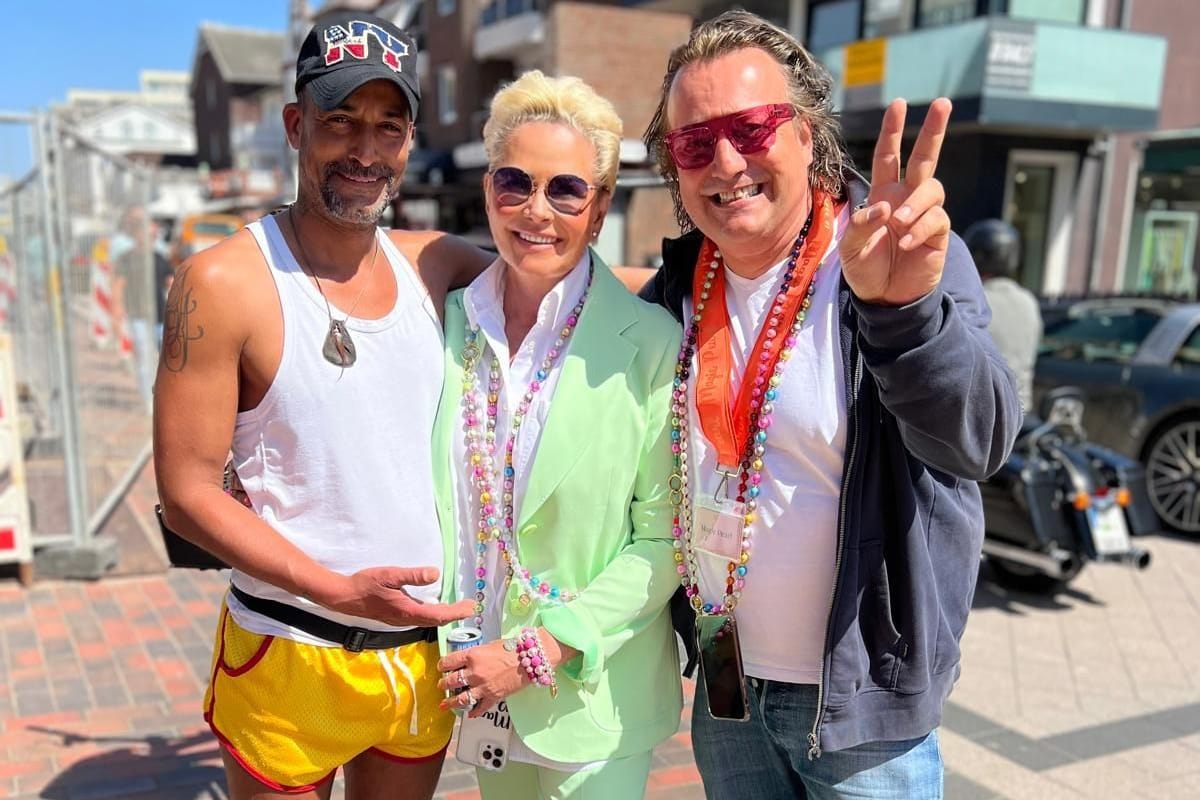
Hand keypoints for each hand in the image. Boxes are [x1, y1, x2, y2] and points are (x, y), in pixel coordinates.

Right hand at [317, 566, 474, 627]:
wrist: (345, 597)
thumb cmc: (366, 584)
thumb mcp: (390, 575)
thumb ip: (413, 576)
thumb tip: (435, 574)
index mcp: (408, 610)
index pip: (439, 615)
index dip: (456, 612)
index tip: (471, 607)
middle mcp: (406, 619)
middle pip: (436, 621)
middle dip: (454, 615)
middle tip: (470, 607)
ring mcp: (400, 620)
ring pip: (428, 622)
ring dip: (444, 616)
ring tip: (458, 608)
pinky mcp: (396, 617)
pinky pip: (420, 619)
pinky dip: (433, 615)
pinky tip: (435, 608)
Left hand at [436, 639, 523, 716]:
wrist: (530, 659)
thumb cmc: (513, 648)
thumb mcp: (490, 645)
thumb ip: (477, 654)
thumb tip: (469, 659)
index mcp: (472, 656)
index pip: (448, 662)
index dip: (442, 665)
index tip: (441, 668)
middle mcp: (474, 672)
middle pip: (451, 681)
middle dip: (444, 684)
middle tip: (442, 685)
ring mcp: (483, 687)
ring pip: (460, 699)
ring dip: (451, 702)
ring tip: (445, 704)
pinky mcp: (493, 697)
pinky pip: (480, 708)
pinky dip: (474, 712)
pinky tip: (470, 714)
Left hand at [840, 97, 951, 306]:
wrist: (884, 298)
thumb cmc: (864, 268)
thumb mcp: (849, 248)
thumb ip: (859, 225)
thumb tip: (884, 206)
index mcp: (883, 194)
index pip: (888, 156)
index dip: (893, 131)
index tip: (899, 104)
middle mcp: (906, 198)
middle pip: (924, 157)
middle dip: (933, 130)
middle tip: (943, 103)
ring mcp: (924, 214)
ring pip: (932, 189)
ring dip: (915, 203)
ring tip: (898, 224)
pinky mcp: (937, 234)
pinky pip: (936, 220)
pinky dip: (919, 229)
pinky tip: (905, 244)